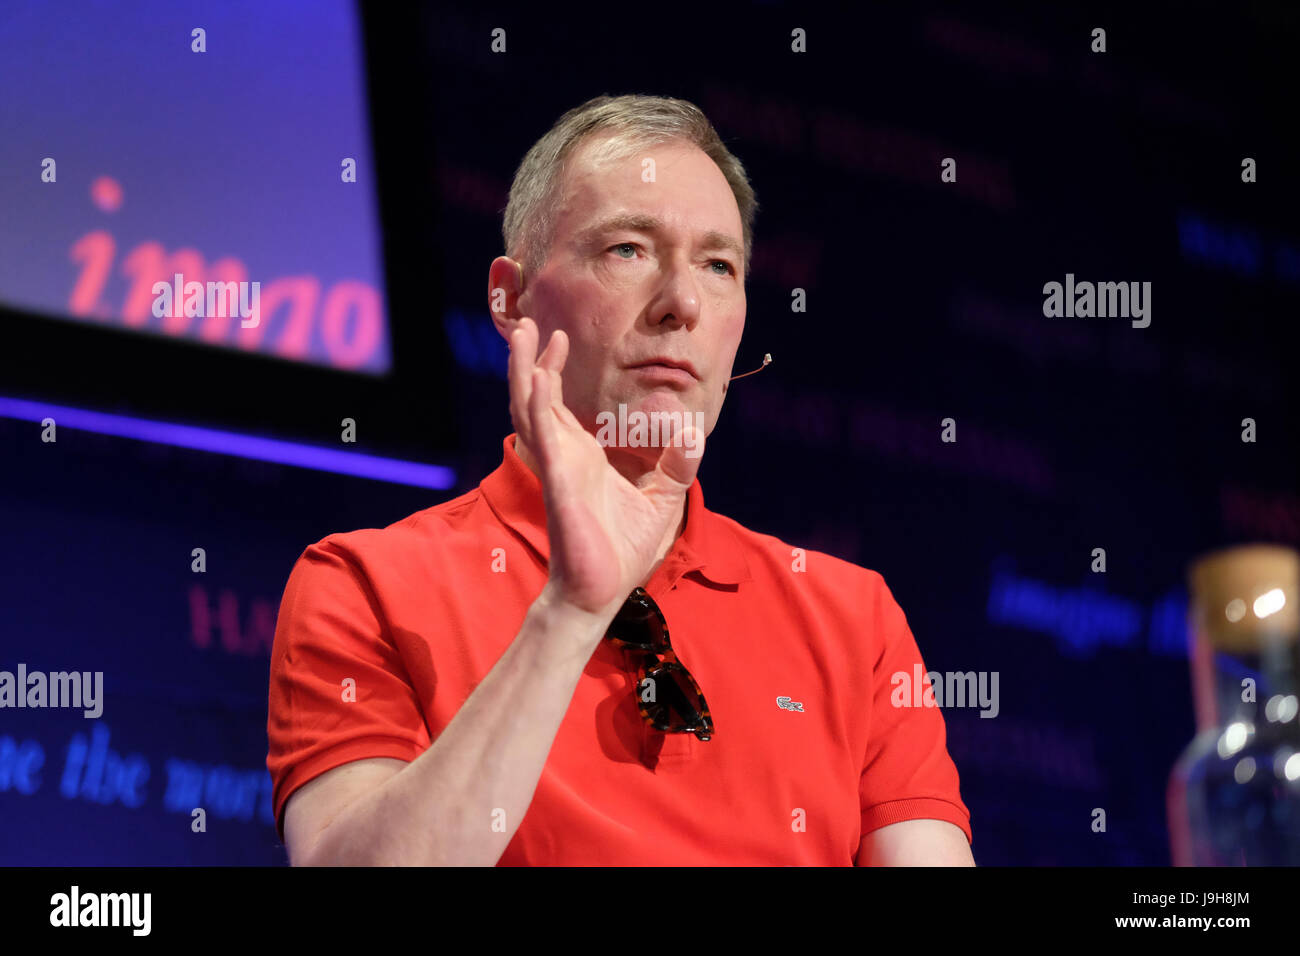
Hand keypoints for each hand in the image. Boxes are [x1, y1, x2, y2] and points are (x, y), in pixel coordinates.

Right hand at [507, 317, 702, 621]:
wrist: (601, 591)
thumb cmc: (621, 550)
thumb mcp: (661, 499)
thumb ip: (676, 466)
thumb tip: (697, 433)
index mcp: (580, 456)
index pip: (558, 404)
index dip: (552, 369)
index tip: (556, 338)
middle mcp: (563, 455)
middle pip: (535, 396)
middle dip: (528, 358)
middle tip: (524, 321)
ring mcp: (557, 465)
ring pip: (531, 407)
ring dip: (524, 369)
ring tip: (520, 333)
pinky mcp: (559, 480)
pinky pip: (545, 436)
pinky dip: (540, 404)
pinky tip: (539, 377)